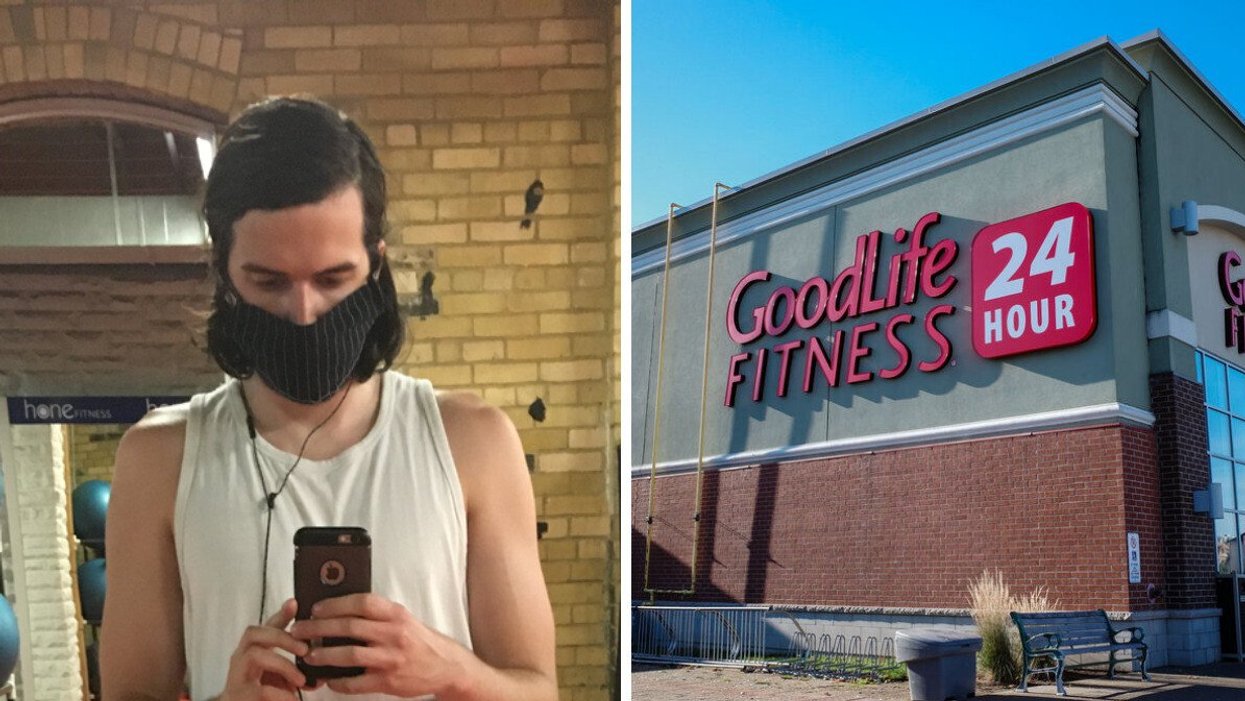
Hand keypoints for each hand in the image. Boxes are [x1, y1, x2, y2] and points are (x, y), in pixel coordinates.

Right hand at [220, 599, 312, 700]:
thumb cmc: (260, 692)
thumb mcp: (278, 676)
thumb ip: (295, 670)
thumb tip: (319, 675)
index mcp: (253, 649)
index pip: (266, 626)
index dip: (280, 614)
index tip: (294, 603)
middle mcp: (241, 657)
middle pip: (254, 633)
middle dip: (282, 637)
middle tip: (305, 649)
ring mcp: (237, 675)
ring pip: (255, 655)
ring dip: (283, 665)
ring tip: (301, 680)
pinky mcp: (238, 695)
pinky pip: (260, 689)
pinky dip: (281, 694)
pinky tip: (293, 698)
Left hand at [289, 593, 467, 696]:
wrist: (446, 666)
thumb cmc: (419, 641)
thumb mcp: (403, 619)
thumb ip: (378, 615)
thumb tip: (340, 610)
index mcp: (396, 614)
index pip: (362, 602)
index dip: (335, 604)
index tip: (316, 608)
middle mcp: (394, 634)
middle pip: (349, 627)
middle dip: (319, 628)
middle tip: (299, 630)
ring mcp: (391, 658)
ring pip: (349, 654)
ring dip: (324, 654)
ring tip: (309, 655)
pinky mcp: (388, 681)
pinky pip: (356, 683)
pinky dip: (338, 682)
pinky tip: (329, 679)